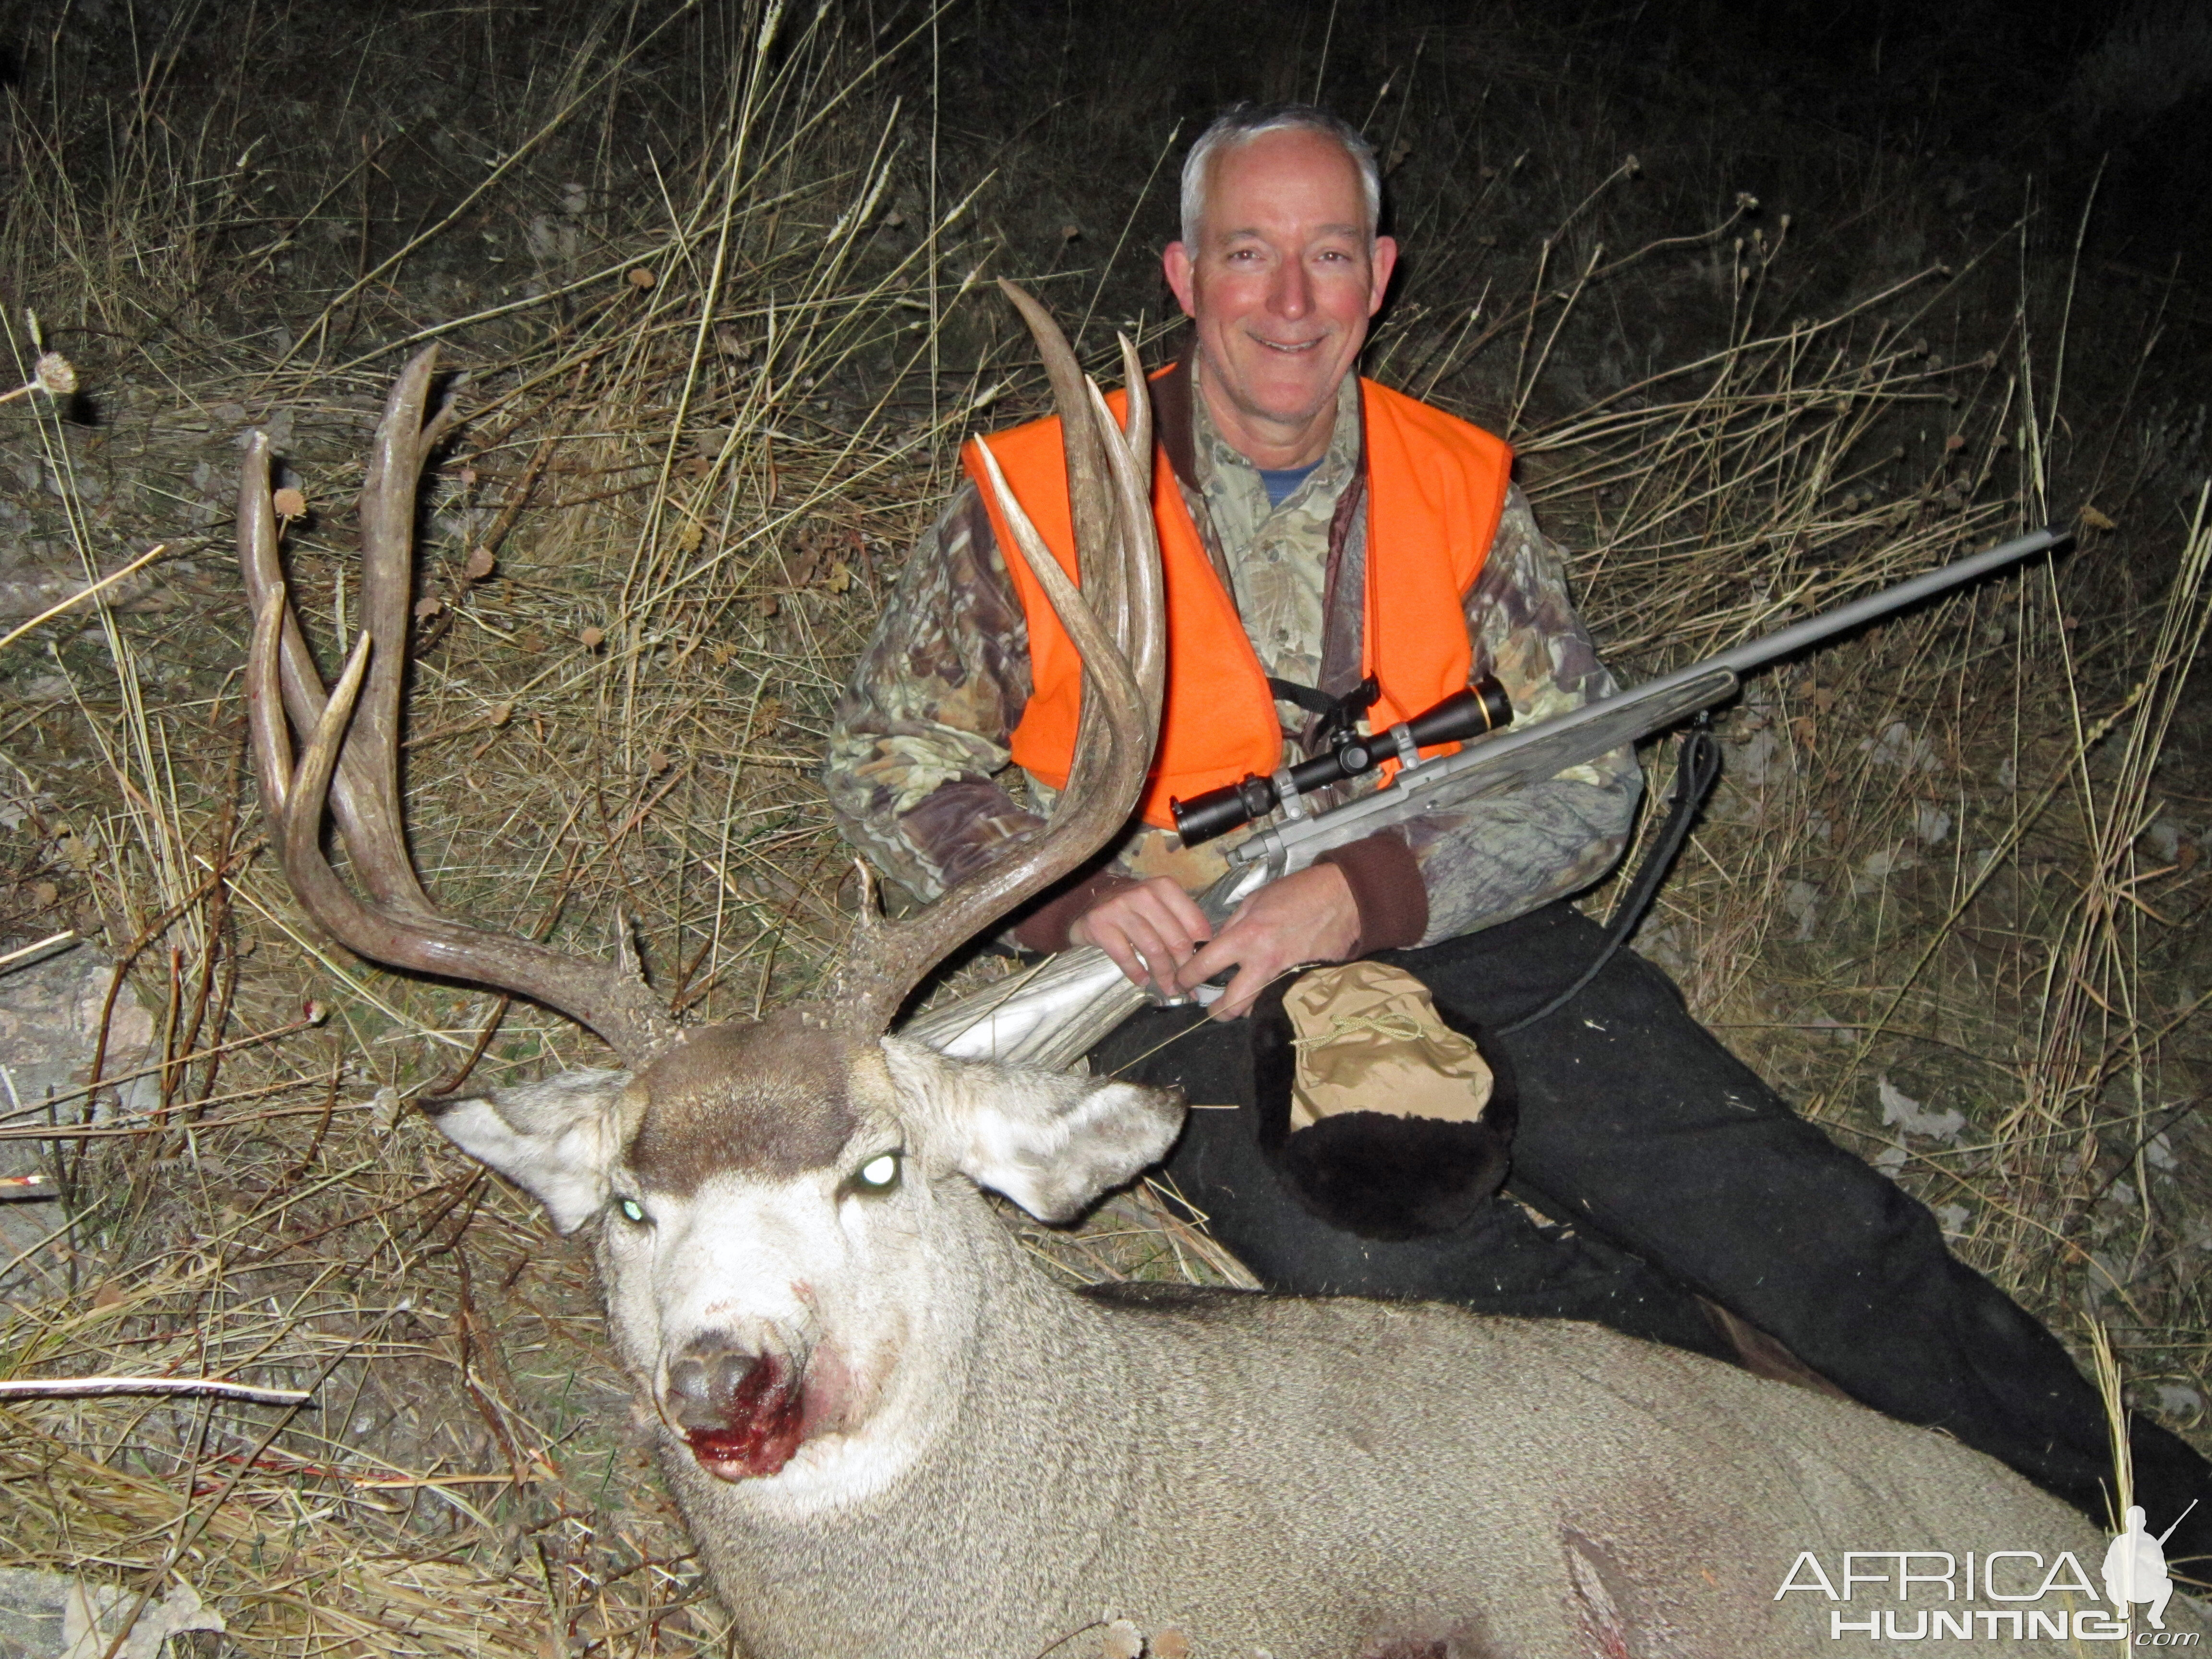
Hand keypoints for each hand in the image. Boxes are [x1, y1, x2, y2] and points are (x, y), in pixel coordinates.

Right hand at [1069, 877, 1213, 999]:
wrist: (1089, 904)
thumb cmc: (1133, 910)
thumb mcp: (1160, 907)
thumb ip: (1181, 925)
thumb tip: (1205, 957)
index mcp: (1165, 887)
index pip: (1195, 924)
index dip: (1202, 952)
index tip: (1203, 971)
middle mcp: (1144, 894)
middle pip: (1176, 940)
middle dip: (1184, 969)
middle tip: (1187, 986)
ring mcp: (1120, 907)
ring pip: (1153, 950)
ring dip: (1163, 975)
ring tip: (1168, 989)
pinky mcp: (1100, 924)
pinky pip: (1125, 956)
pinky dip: (1136, 973)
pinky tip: (1143, 981)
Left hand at [1174, 863, 1360, 1021]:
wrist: (1342, 897)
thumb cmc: (1298, 893)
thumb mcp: (1255, 900)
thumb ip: (1232, 926)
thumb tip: (1216, 945)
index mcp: (1246, 936)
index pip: (1205, 966)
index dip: (1187, 978)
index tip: (1182, 981)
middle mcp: (1264, 962)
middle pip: (1232, 1005)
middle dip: (1217, 1011)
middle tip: (1212, 1007)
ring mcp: (1287, 977)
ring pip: (1257, 1008)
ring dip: (1245, 1007)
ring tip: (1239, 1000)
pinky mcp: (1306, 982)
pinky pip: (1281, 999)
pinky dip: (1270, 1000)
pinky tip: (1266, 992)